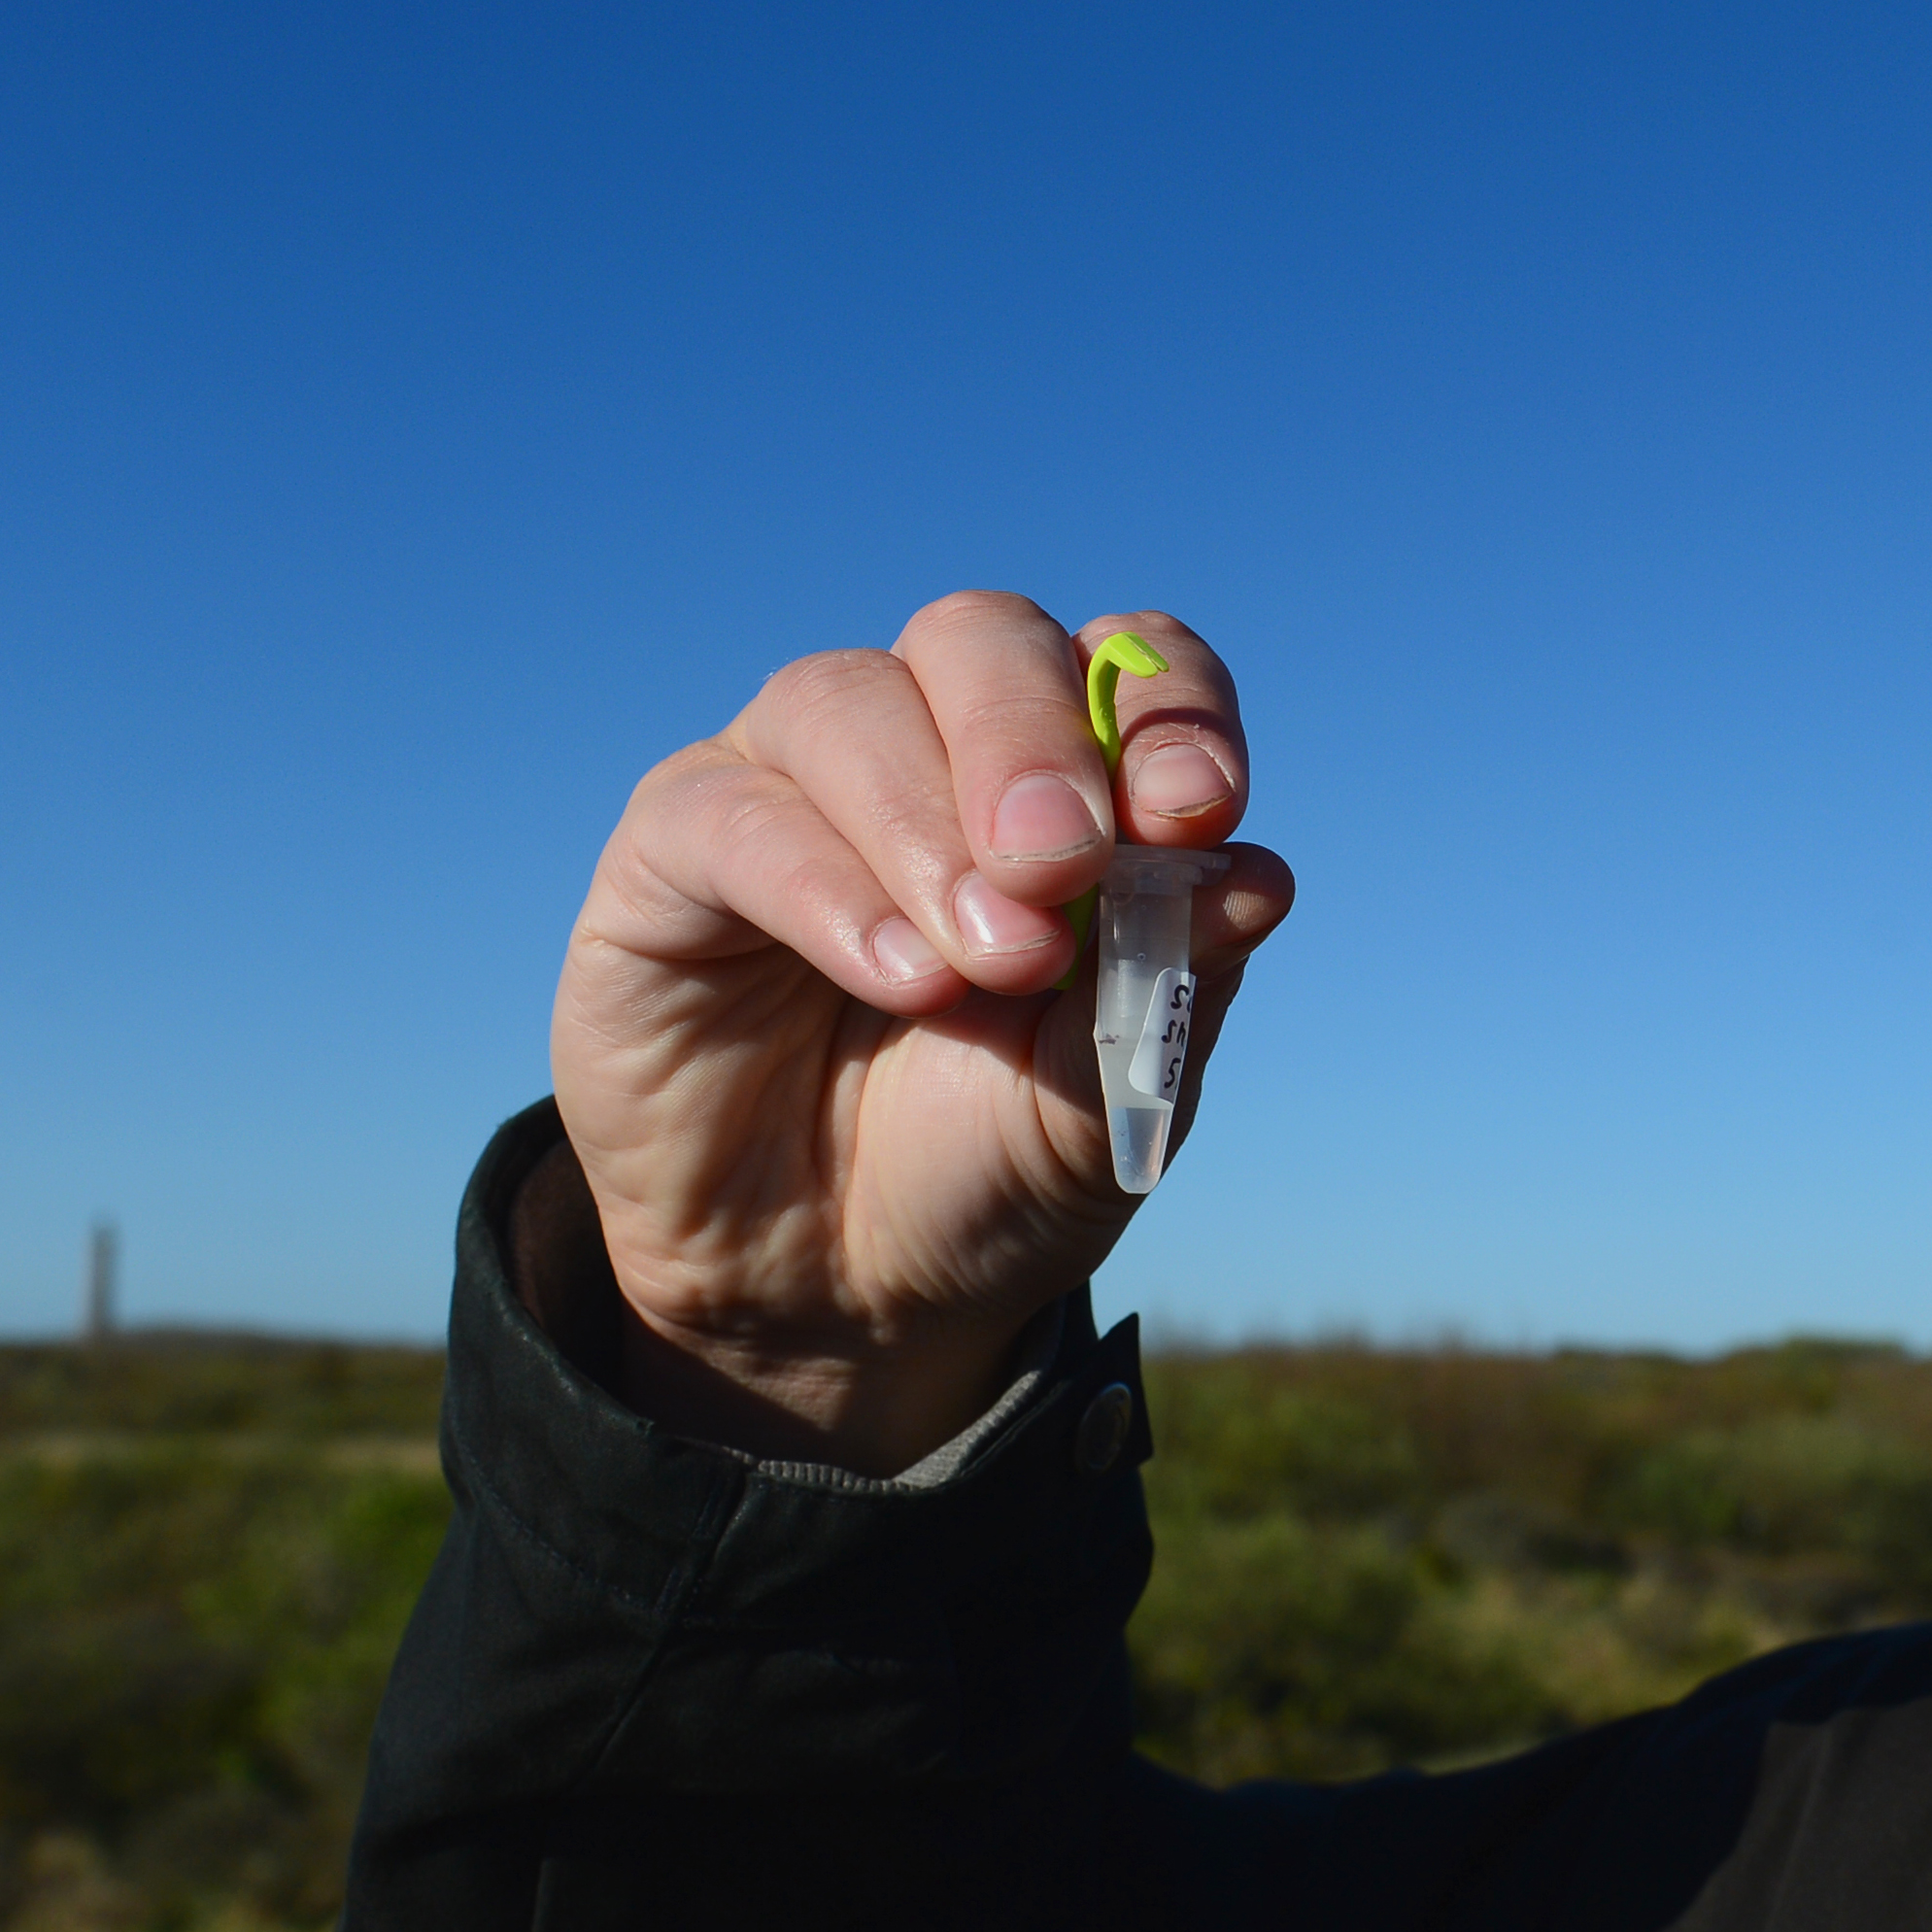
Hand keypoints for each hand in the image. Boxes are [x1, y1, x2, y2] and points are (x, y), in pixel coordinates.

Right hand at [548, 593, 1292, 1468]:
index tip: (1197, 806)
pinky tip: (900, 978)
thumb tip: (1258, 876)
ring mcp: (790, 783)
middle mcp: (926, 744)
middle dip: (1035, 738)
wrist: (841, 1292)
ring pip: (847, 701)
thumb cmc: (987, 1164)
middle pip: (980, 638)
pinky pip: (733, 814)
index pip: (1126, 664)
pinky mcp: (673, 853)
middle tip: (1065, 867)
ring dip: (928, 826)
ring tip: (989, 962)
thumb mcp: (1107, 1097)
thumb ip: (1173, 981)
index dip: (1168, 708)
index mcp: (1062, 777)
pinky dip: (826, 887)